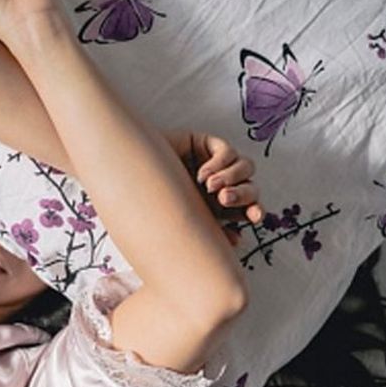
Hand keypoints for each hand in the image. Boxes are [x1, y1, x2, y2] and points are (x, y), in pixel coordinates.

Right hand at [165, 130, 263, 245]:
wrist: (129, 177)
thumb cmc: (154, 204)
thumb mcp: (184, 221)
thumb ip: (207, 231)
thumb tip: (235, 242)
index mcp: (222, 207)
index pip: (249, 208)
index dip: (256, 211)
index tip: (253, 217)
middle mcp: (223, 184)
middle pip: (251, 187)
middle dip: (242, 195)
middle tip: (223, 199)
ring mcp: (217, 164)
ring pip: (246, 167)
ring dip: (233, 178)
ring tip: (211, 187)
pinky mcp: (208, 144)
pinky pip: (228, 152)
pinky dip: (219, 164)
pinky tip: (202, 175)